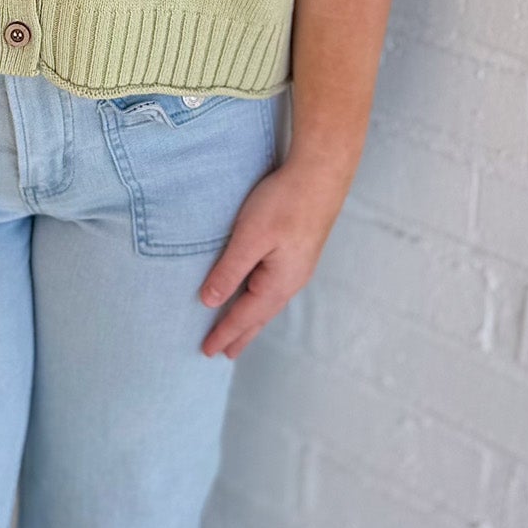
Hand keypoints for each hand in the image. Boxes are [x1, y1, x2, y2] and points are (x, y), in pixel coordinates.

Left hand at [196, 155, 352, 359]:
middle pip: (260, 316)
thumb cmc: (284, 204)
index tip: (206, 351)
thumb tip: (209, 301)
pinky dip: (260, 300)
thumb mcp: (249, 238)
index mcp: (278, 283)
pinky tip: (259, 294)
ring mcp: (298, 267)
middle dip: (240, 334)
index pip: (244, 316)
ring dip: (252, 318)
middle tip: (224, 353)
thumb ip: (229, 271)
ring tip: (240, 331)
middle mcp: (291, 281)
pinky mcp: (298, 251)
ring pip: (269, 302)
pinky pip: (274, 287)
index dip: (224, 332)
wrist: (321, 174)